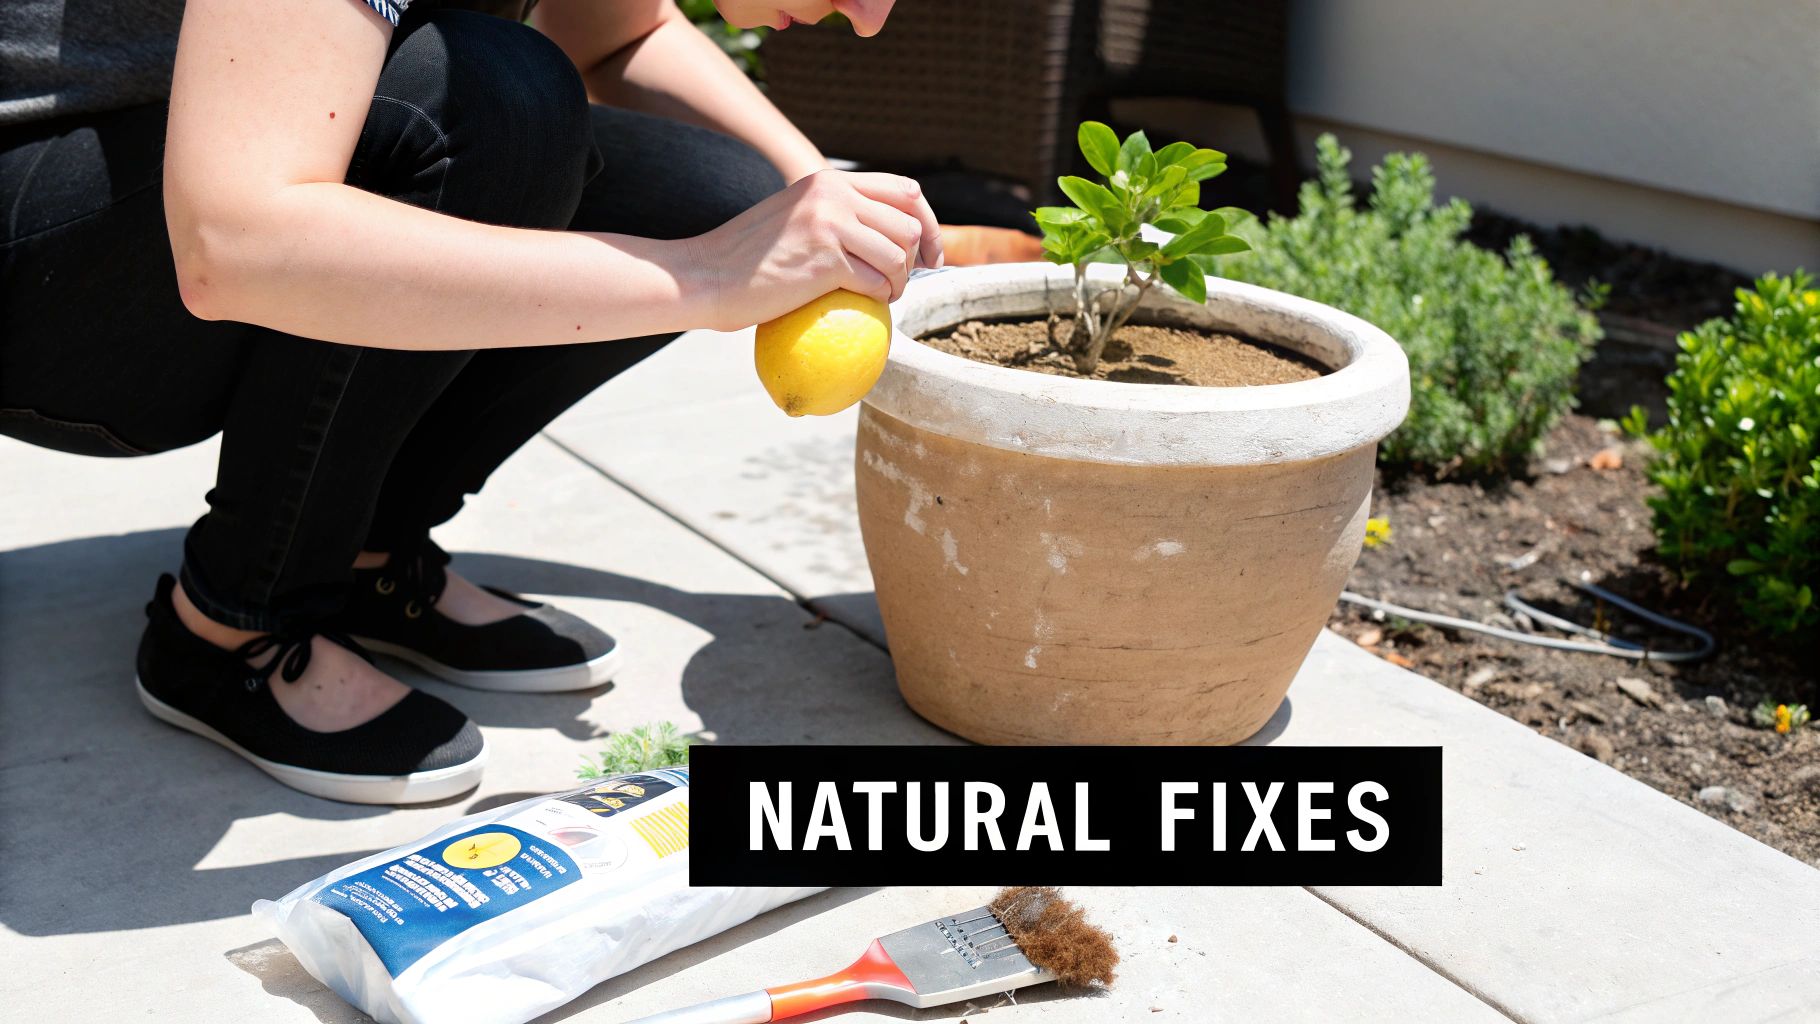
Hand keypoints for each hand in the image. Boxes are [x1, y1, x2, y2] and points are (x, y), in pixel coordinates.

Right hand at [688, 169, 941, 330]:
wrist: (705, 275)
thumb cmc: (747, 258)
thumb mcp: (793, 216)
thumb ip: (831, 214)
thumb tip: (883, 236)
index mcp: (828, 180)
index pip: (905, 190)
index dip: (928, 223)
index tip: (929, 254)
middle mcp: (832, 194)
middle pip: (909, 225)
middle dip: (917, 259)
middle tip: (901, 283)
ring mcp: (829, 225)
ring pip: (900, 255)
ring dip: (900, 283)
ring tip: (883, 295)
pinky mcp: (825, 261)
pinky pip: (877, 283)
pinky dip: (879, 299)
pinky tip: (865, 304)